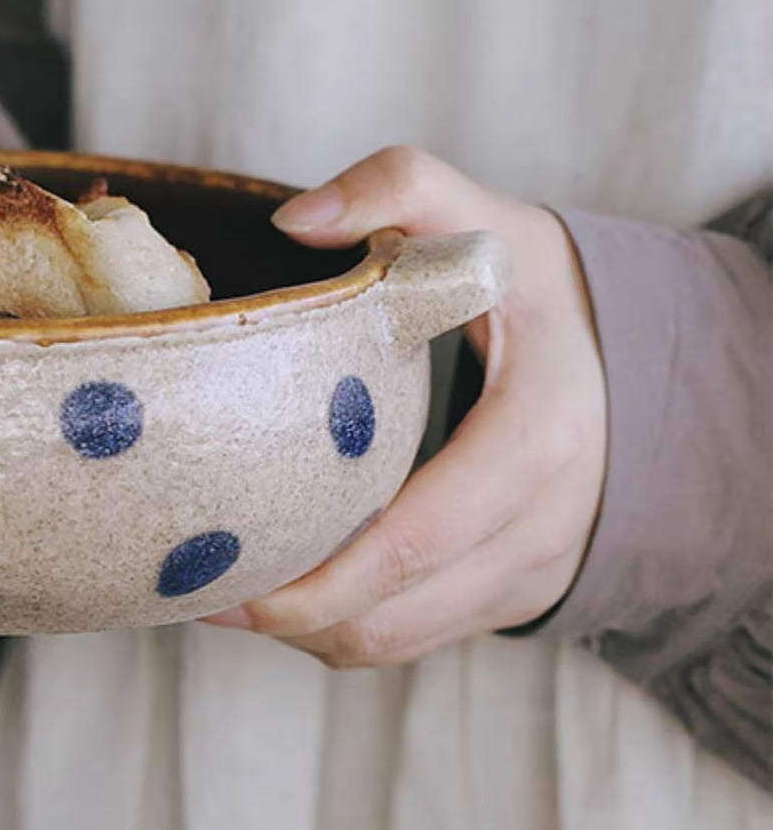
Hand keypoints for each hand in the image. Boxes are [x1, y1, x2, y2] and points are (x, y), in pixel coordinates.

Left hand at [204, 146, 607, 664]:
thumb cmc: (541, 288)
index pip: (415, 541)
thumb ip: (400, 187)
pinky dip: (341, 626)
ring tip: (221, 591)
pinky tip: (282, 586)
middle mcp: (537, 529)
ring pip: (393, 642)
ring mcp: (527, 573)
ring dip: (304, 631)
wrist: (634, 358)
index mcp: (533, 443)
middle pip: (390, 616)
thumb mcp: (487, 217)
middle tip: (196, 588)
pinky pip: (410, 637)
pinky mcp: (507, 594)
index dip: (316, 578)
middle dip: (285, 617)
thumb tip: (294, 220)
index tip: (231, 580)